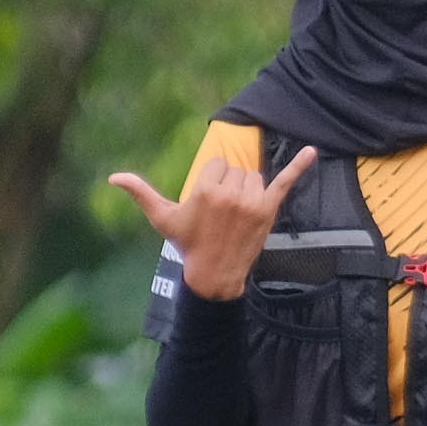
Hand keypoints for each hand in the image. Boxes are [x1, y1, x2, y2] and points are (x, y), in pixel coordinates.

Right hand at [104, 144, 319, 302]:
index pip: (217, 165)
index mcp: (206, 189)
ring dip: (248, 190)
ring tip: (237, 215)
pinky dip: (300, 166)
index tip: (208, 205)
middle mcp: (230, 193)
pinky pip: (285, 181)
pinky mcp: (269, 210)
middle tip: (222, 214)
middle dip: (230, 186)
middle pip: (236, 170)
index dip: (212, 182)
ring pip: (254, 177)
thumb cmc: (187, 244)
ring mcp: (252, 202)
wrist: (214, 275)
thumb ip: (141, 193)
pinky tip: (313, 150)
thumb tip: (113, 177)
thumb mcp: (162, 218)